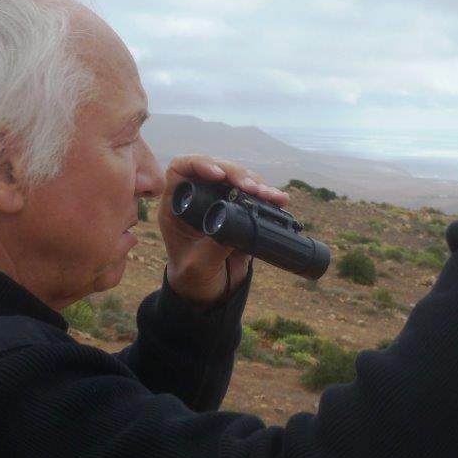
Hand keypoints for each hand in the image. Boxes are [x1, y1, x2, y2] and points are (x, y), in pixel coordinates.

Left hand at [158, 155, 289, 306]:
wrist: (209, 293)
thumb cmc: (193, 279)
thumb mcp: (199, 265)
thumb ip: (213, 245)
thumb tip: (237, 223)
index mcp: (177, 206)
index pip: (182, 170)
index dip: (199, 163)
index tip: (218, 175)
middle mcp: (198, 198)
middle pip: (216, 168)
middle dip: (237, 173)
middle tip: (253, 188)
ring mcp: (220, 203)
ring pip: (238, 179)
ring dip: (256, 183)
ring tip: (271, 196)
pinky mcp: (240, 212)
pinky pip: (254, 196)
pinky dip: (267, 196)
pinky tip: (280, 200)